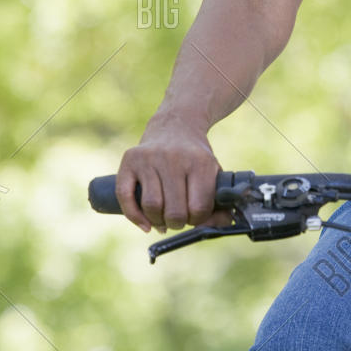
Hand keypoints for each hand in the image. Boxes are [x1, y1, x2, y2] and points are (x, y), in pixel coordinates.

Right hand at [116, 114, 231, 233]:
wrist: (175, 126)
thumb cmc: (196, 158)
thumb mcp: (213, 174)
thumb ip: (220, 201)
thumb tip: (225, 224)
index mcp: (200, 162)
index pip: (198, 208)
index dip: (198, 221)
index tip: (196, 217)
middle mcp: (173, 158)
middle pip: (174, 211)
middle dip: (177, 223)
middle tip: (179, 219)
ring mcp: (149, 158)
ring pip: (151, 206)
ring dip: (158, 221)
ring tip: (164, 219)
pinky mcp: (130, 160)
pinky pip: (125, 196)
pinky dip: (134, 216)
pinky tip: (145, 224)